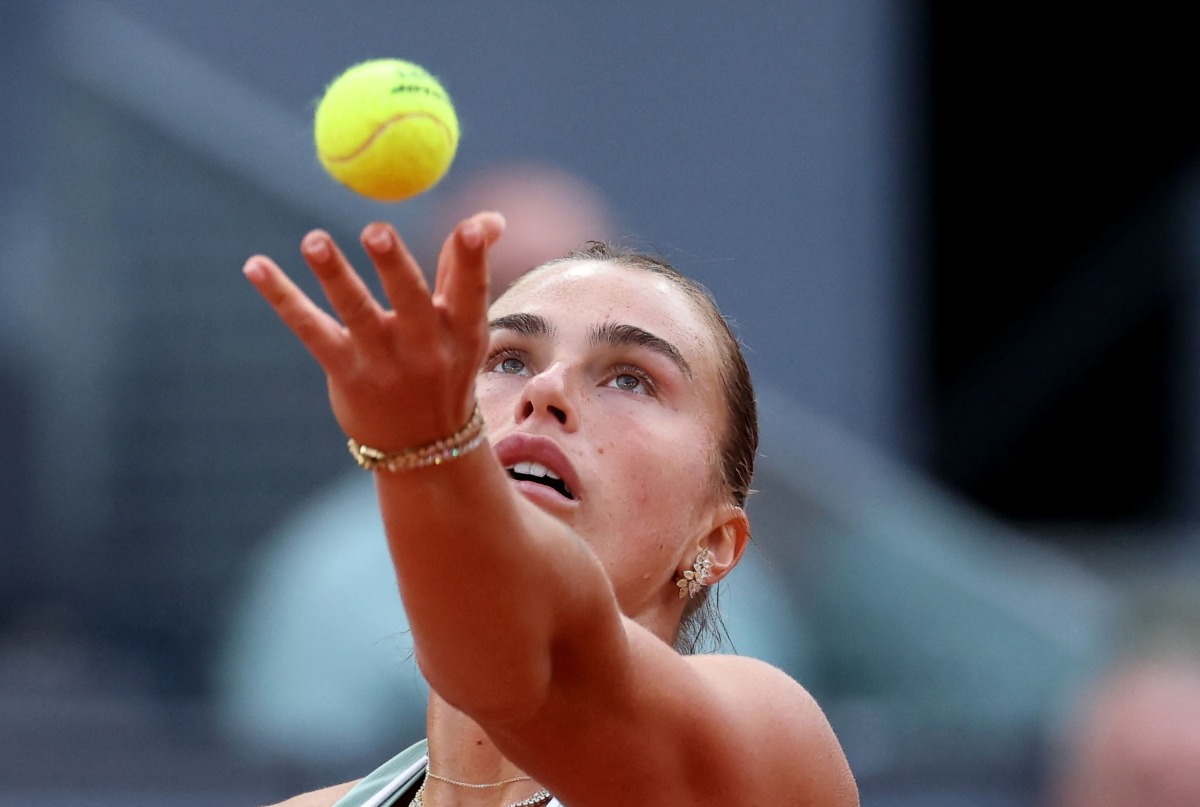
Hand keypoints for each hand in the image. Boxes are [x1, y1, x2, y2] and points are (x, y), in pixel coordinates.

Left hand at [242, 213, 505, 450]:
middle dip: (394, 265)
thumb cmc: (445, 369)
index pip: (471, 292)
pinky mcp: (345, 372)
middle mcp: (425, 348)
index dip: (473, 260)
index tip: (472, 228)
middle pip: (410, 299)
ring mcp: (383, 362)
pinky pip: (310, 329)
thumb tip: (490, 217)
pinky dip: (281, 296)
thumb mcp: (464, 328)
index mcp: (462, 331)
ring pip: (356, 312)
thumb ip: (465, 268)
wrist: (424, 447)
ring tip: (314, 240)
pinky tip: (255, 265)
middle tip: (376, 230)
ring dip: (334, 275)